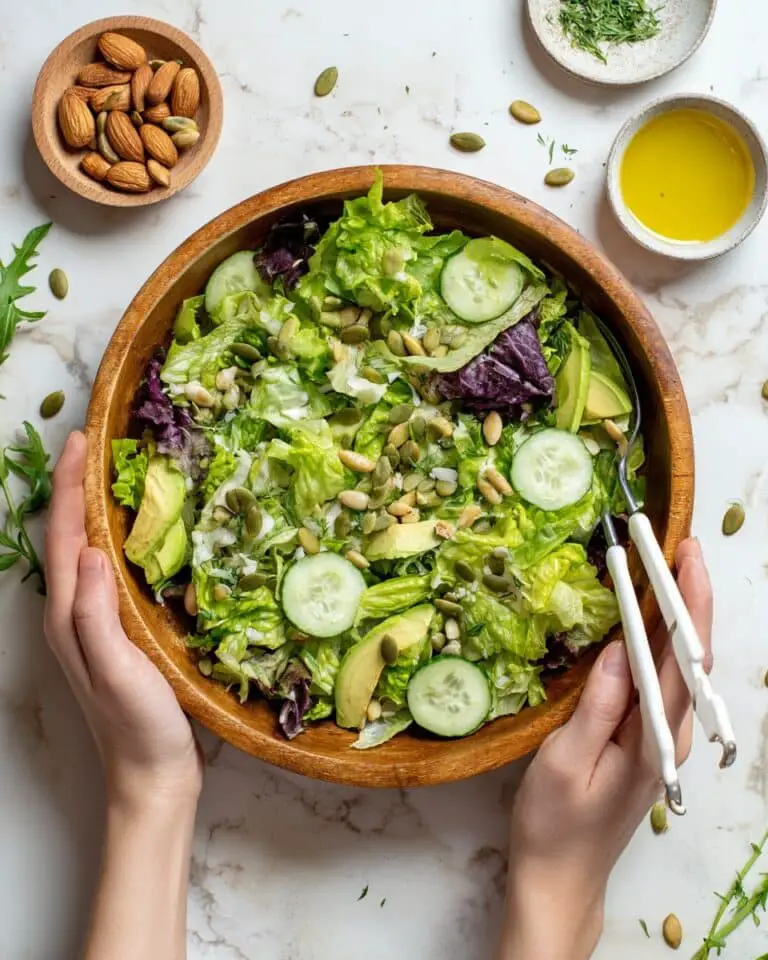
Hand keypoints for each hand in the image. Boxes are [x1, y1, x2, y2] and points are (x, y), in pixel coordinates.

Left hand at [44, 432, 202, 808]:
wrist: (151, 775)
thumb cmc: (139, 727)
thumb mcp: (119, 670)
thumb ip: (98, 614)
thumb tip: (91, 549)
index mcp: (70, 620)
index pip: (62, 538)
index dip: (68, 488)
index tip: (81, 443)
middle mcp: (73, 617)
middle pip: (64, 538)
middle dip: (71, 488)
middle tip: (92, 447)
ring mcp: (92, 626)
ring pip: (81, 552)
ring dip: (86, 509)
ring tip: (106, 476)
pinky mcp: (115, 633)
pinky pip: (103, 572)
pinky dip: (109, 539)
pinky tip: (129, 534)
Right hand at [497, 538, 712, 959]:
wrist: (560, 876)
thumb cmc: (555, 823)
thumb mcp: (564, 762)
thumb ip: (597, 706)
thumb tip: (619, 647)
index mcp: (655, 739)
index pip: (683, 659)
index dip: (687, 603)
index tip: (684, 556)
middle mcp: (670, 735)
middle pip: (692, 656)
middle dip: (690, 596)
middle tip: (680, 546)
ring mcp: (661, 738)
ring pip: (680, 666)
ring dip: (678, 614)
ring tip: (665, 569)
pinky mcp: (646, 739)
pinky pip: (661, 679)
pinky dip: (660, 640)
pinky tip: (645, 620)